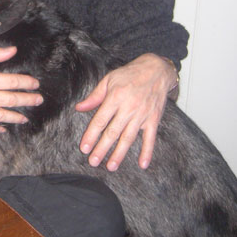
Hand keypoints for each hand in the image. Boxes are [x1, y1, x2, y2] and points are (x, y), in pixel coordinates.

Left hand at [75, 53, 176, 170]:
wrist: (156, 70)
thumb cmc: (130, 74)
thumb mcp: (109, 80)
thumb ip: (94, 96)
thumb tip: (79, 107)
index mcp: (115, 97)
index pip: (100, 120)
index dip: (91, 135)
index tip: (84, 148)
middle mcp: (128, 108)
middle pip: (112, 132)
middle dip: (102, 149)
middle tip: (93, 161)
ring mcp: (142, 115)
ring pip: (128, 138)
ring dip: (119, 154)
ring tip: (111, 166)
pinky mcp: (153, 119)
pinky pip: (150, 138)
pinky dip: (147, 152)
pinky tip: (142, 164)